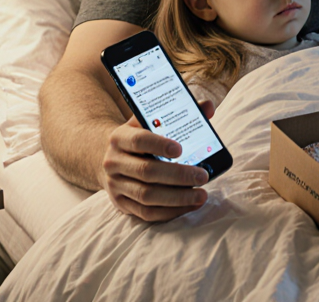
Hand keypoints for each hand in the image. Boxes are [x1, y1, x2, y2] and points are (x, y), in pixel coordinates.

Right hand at [100, 101, 214, 221]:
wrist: (110, 159)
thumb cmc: (139, 139)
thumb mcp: (148, 122)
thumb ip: (177, 114)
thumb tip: (208, 106)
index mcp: (119, 137)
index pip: (138, 140)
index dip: (159, 145)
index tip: (180, 149)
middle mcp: (113, 162)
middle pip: (146, 171)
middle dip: (178, 175)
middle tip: (203, 176)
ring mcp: (116, 185)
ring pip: (147, 196)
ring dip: (177, 198)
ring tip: (201, 195)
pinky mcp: (121, 204)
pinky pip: (147, 213)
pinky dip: (170, 212)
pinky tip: (189, 206)